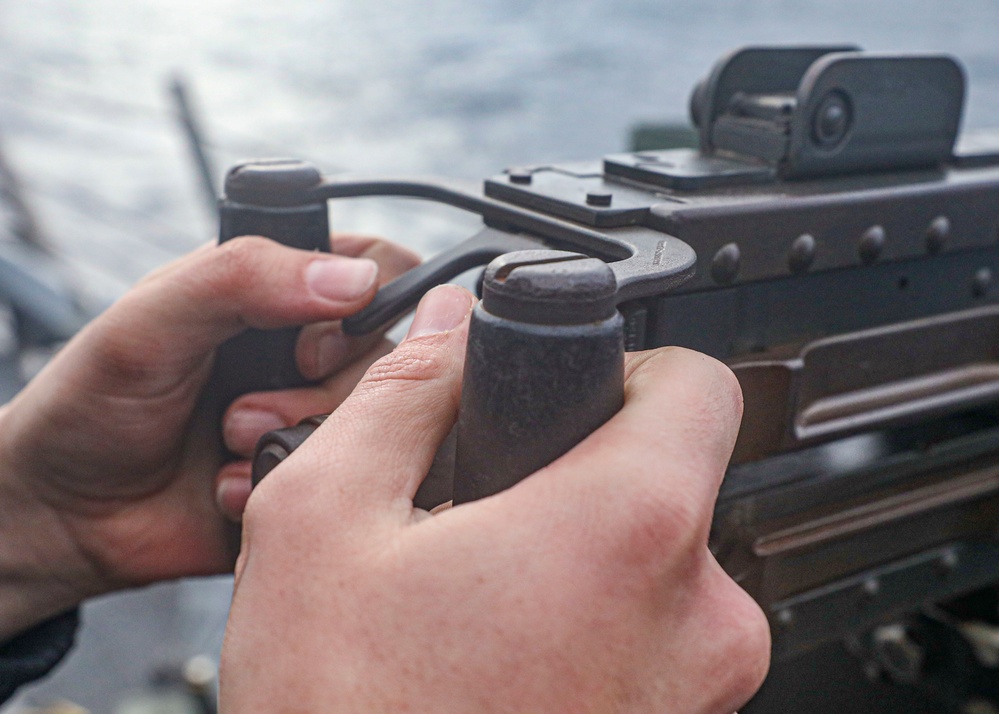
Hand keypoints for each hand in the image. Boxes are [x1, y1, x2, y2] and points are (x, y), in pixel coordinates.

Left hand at [0, 234, 417, 641]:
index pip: (379, 266)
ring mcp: (318, 415)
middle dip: (318, 389)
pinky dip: (288, 485)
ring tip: (230, 444)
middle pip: (391, 352)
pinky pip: (352, 483)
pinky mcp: (321, 479)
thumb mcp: (152, 321)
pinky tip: (233, 486)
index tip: (308, 342)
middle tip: (244, 406)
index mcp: (280, 289)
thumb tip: (355, 279)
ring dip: (299, 439)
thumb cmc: (93, 402)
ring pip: (379, 420)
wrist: (65, 515)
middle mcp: (311, 349)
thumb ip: (244, 278)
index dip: (369, 300)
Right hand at [221, 285, 769, 713]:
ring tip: (485, 587)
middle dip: (583, 472)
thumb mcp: (326, 519)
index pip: (699, 383)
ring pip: (659, 563)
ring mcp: (700, 693)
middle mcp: (698, 619)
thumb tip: (447, 331)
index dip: (632, 367)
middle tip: (494, 502)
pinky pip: (652, 638)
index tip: (580, 389)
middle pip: (671, 477)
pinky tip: (505, 645)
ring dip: (580, 555)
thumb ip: (402, 395)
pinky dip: (591, 621)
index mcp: (629, 532)